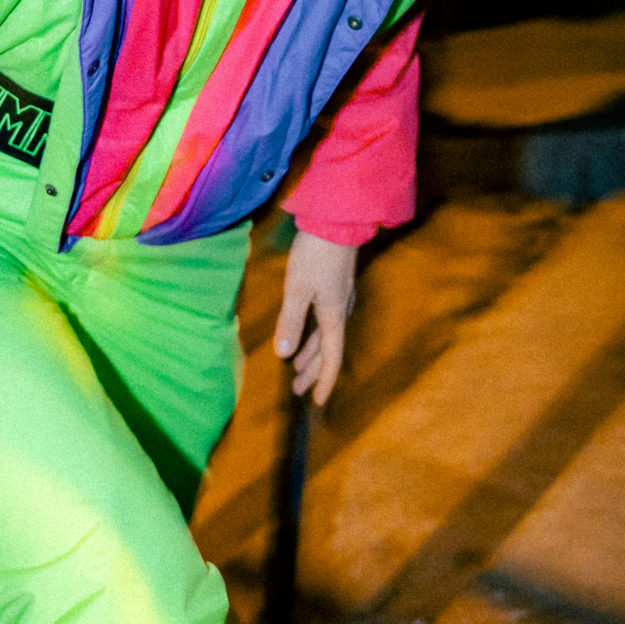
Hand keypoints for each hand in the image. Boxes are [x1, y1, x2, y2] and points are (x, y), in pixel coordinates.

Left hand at [273, 229, 357, 406]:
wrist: (336, 221)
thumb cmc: (315, 255)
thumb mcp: (298, 290)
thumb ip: (291, 322)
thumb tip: (283, 355)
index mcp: (334, 317)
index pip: (331, 359)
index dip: (323, 382)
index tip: (315, 402)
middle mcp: (340, 312)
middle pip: (328, 350)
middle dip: (312, 371)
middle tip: (297, 390)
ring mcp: (339, 299)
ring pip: (325, 336)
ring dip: (311, 353)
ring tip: (296, 368)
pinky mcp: (335, 287)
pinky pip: (324, 322)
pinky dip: (312, 336)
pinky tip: (302, 335)